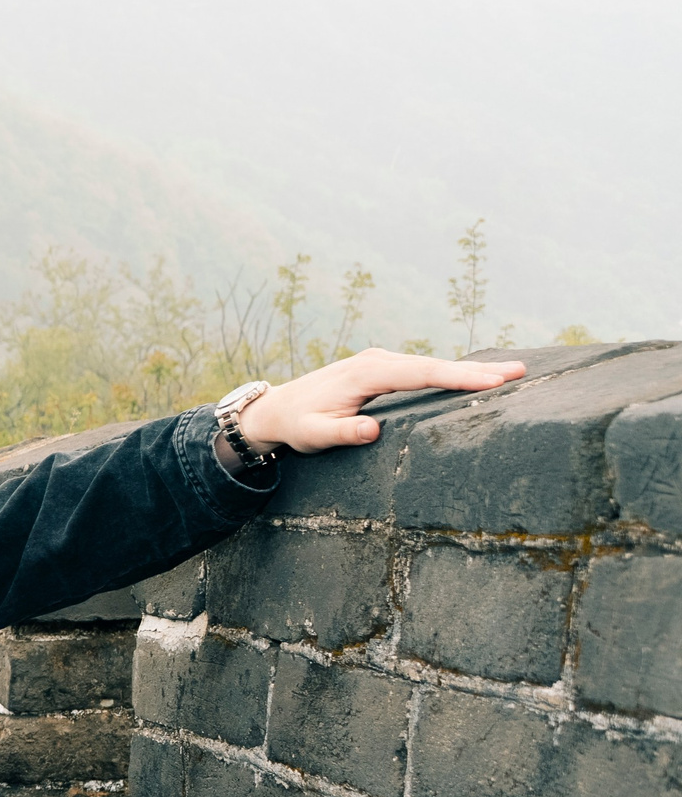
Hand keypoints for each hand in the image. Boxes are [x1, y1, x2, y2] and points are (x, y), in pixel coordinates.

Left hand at [237, 349, 525, 454]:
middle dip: (477, 369)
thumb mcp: (314, 435)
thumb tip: (372, 430)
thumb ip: (341, 433)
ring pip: (432, 365)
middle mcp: (377, 361)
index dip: (457, 377)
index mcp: (366, 373)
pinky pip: (423, 369)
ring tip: (513, 372)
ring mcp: (381, 362)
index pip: (420, 374)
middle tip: (520, 371)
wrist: (277, 409)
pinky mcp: (383, 369)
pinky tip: (478, 376)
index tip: (492, 381)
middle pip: (434, 364)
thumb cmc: (297, 425)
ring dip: (470, 368)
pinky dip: (452, 371)